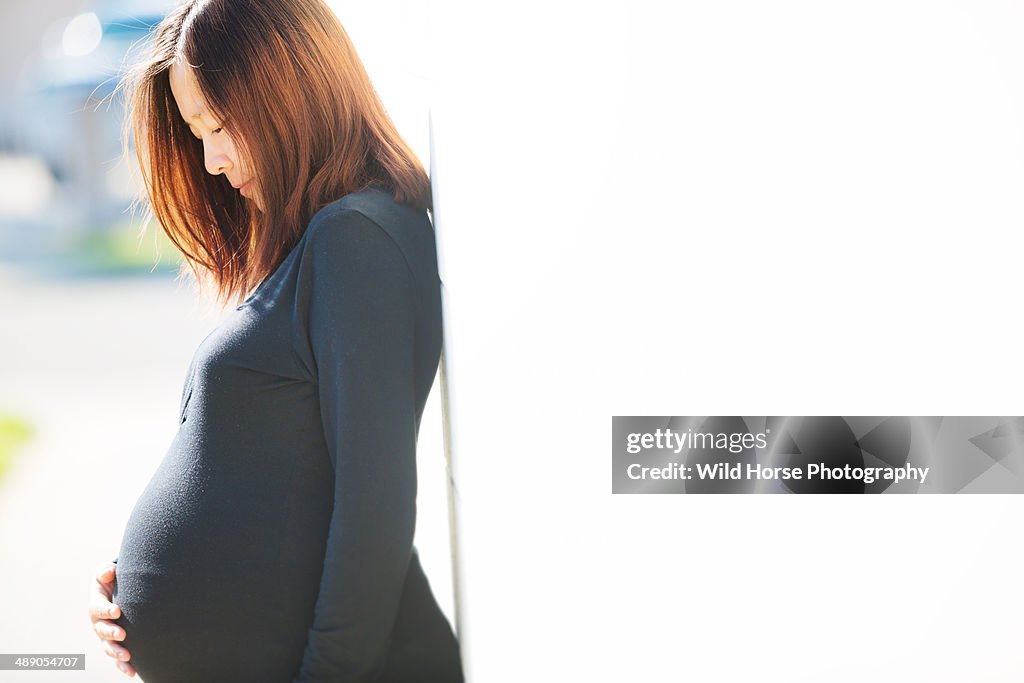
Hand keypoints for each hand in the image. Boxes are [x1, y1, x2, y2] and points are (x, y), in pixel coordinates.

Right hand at [88, 562, 135, 676]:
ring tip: (127, 656)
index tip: (117, 611)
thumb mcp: (108, 573)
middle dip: (111, 633)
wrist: (119, 592)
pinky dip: (123, 666)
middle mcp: (98, 623)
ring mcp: (106, 636)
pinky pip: (117, 658)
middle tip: (122, 634)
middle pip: (102, 630)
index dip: (106, 610)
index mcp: (96, 604)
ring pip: (108, 647)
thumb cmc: (113, 581)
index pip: (98, 608)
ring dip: (116, 652)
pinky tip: (132, 673)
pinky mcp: (116, 645)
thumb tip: (108, 573)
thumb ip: (106, 571)